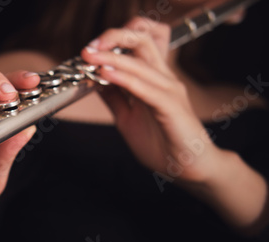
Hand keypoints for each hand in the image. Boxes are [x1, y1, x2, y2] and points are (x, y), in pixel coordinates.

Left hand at [81, 17, 222, 183]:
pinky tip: (106, 74)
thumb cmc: (162, 144)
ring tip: (91, 56)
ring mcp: (170, 91)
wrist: (188, 168)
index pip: (136, 48)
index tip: (87, 51)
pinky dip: (124, 79)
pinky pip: (146, 88)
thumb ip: (115, 99)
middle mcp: (164, 80)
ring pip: (141, 64)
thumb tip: (96, 82)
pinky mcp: (172, 107)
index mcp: (155, 80)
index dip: (111, 43)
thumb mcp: (128, 119)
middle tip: (88, 48)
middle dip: (113, 39)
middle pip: (142, 44)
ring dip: (112, 58)